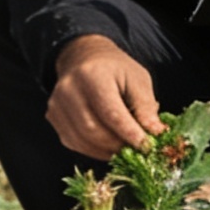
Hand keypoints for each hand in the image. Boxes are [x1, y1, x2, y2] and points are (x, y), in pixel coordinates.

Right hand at [46, 36, 164, 160]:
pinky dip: (94, 150)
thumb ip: (145, 107)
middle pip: (93, 130)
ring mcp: (57, 104)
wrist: (83, 57)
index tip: (147, 147)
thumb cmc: (115, 69)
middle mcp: (69, 89)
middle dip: (118, 146)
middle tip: (137, 151)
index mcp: (93, 75)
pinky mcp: (53, 116)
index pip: (111, 112)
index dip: (129, 133)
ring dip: (106, 151)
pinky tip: (108, 145)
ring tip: (125, 149)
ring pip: (82, 141)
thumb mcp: (137, 79)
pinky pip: (74, 142)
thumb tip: (155, 134)